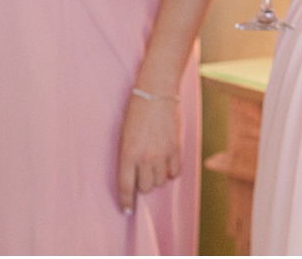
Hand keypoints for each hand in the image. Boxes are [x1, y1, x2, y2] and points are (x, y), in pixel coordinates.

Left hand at [116, 90, 180, 213]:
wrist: (156, 92)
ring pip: (160, 181)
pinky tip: (167, 165)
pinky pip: (176, 172)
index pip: (126, 186)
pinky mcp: (176, 147)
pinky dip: (171, 172)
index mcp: (128, 154)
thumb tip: (133, 175)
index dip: (126, 201)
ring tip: (154, 167)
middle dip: (143, 186)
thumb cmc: (136, 111)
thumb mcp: (125, 135)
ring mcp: (162, 153)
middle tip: (142, 177)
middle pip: (146, 187)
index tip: (127, 209)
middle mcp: (145, 157)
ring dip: (157, 178)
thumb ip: (128, 156)